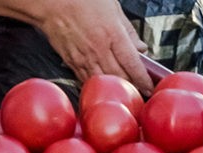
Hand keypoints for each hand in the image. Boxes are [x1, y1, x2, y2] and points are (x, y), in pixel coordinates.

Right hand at [32, 0, 152, 93]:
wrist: (52, 3)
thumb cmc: (81, 0)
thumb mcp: (112, 7)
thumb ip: (128, 30)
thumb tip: (140, 48)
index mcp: (112, 34)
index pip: (133, 64)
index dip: (143, 79)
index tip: (150, 87)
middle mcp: (99, 49)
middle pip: (120, 77)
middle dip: (132, 88)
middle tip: (141, 94)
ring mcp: (84, 58)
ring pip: (104, 82)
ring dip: (115, 89)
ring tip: (124, 93)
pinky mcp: (72, 62)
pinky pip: (87, 80)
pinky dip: (97, 85)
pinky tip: (103, 87)